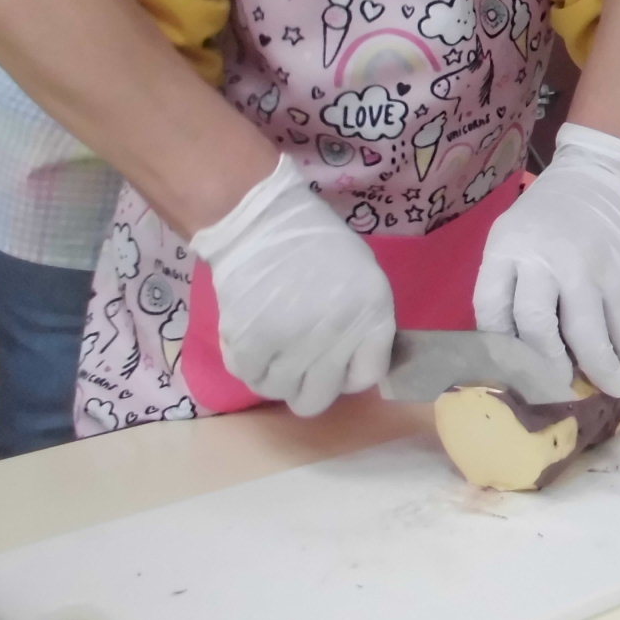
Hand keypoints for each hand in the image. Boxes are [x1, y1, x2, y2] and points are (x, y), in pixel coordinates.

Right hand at [191, 154, 394, 416]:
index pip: (367, 377)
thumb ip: (364, 324)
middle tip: (297, 360)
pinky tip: (252, 335)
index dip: (347, 373)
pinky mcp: (251, 343)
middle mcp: (338, 335)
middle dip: (307, 384)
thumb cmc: (317, 245)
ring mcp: (294, 343)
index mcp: (373, 316)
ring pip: (280, 392)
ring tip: (272, 343)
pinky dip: (247, 361)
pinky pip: (249, 377)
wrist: (262, 221)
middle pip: (319, 398)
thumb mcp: (364, 279)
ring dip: (274, 374)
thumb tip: (355, 363)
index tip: (335, 361)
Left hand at [474, 124, 619, 396]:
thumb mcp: (511, 235)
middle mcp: (540, 260)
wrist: (599, 173)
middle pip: (537, 328)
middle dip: (548, 367)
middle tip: (559, 388)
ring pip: (587, 332)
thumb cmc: (548, 212)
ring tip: (610, 390)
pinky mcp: (617, 270)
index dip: (499, 346)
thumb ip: (508, 283)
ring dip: (600, 368)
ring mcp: (582, 267)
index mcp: (505, 250)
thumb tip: (512, 345)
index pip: (491, 310)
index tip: (512, 369)